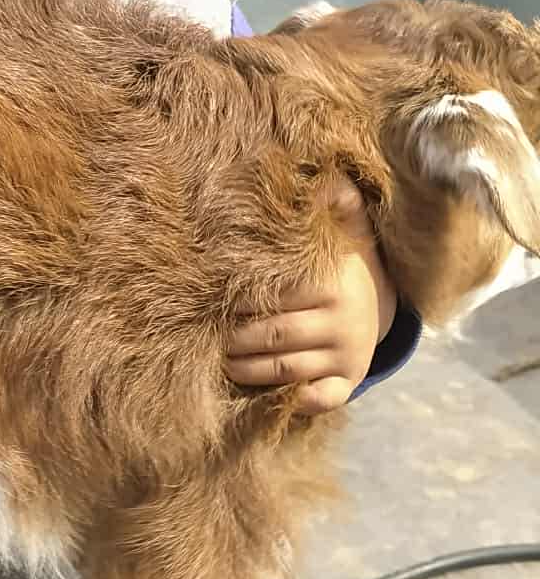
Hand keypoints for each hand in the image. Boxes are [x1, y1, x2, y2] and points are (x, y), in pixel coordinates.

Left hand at [225, 178, 396, 414]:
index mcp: (335, 284)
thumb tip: (328, 177)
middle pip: (275, 335)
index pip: (278, 293)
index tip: (211, 295)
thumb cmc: (337, 270)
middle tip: (202, 332)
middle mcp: (344, 322)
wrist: (375, 311)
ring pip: (285, 370)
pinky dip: (288, 400)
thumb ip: (334, 204)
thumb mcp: (342, 234)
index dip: (240, 297)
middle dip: (234, 337)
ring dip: (246, 369)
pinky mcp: (346, 384)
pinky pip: (316, 400)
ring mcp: (347, 357)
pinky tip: (258, 392)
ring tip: (218, 359)